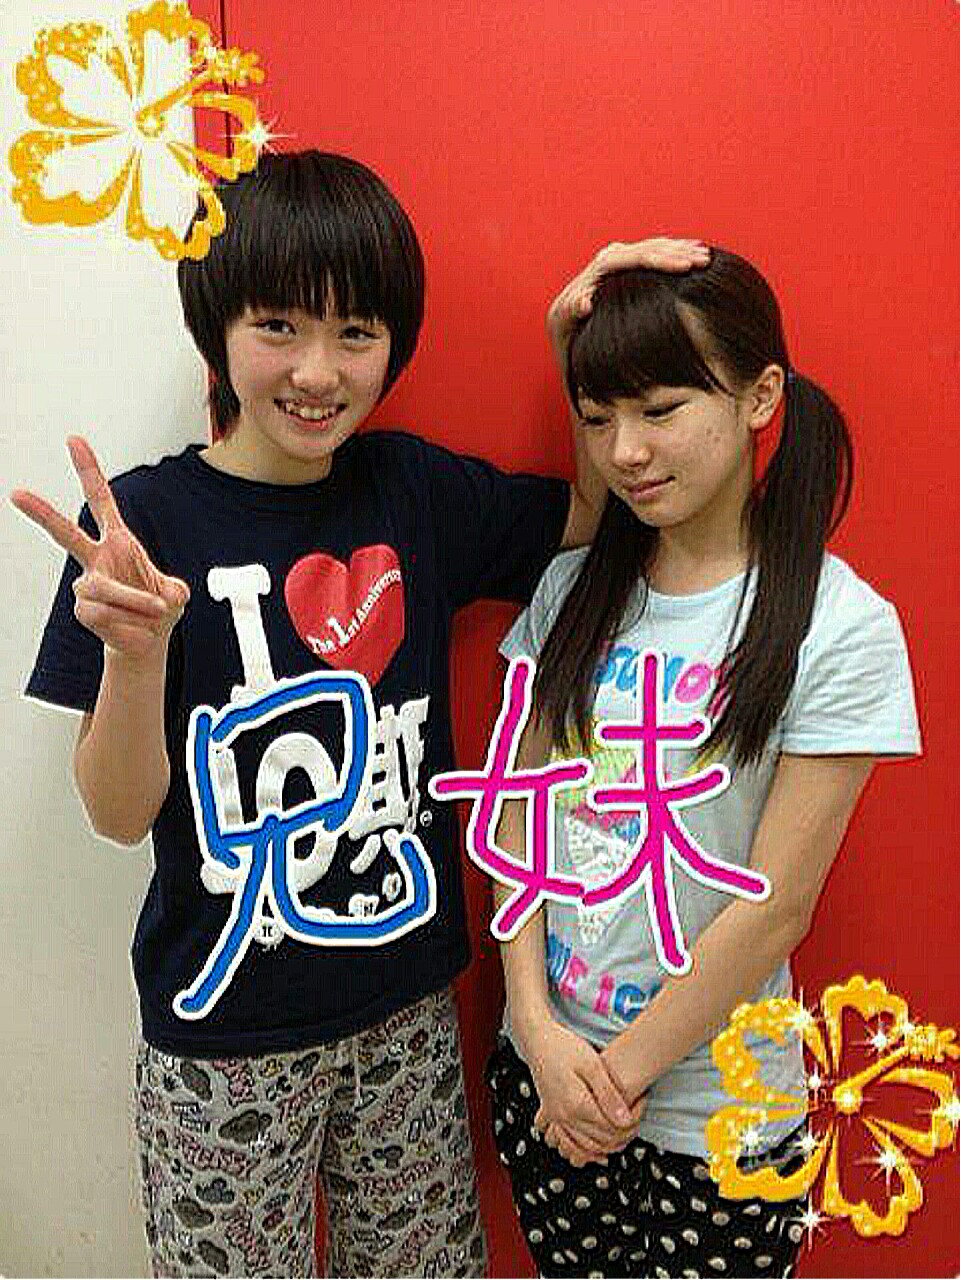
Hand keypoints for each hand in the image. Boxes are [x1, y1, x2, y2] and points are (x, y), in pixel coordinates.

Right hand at [11, 437, 188, 660]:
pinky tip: (135, 624)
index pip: (100, 499)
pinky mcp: (84, 609)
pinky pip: (103, 612)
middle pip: (66, 534)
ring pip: (101, 588)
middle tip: (16, 494)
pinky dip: (128, 620)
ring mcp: (88, 584)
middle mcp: (98, 558)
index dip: (89, 471)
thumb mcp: (178, 595)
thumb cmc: (159, 609)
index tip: (74, 441)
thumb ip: (174, 592)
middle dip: (42, 514)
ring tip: (155, 611)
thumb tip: (165, 598)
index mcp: (119, 540)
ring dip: (135, 601)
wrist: (149, 639)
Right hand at [516, 1016, 645, 1166]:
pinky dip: (587, 1147)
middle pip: (600, 1140)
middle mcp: (565, 1116)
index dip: (631, 1122)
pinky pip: (571, 1142)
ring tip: (624, 1129)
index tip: (642, 1104)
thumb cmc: (564, 1047)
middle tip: (637, 1117)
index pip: (611, 1128)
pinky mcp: (553, 1116)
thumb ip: (609, 1094)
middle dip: (623, 1134)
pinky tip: (600, 1142)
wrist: (538, 1041)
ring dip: (607, 1144)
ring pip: (586, 1145)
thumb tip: (626, 1120)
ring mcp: (557, 1118)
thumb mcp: (592, 1064)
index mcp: (577, 1104)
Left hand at [547, 237, 710, 356]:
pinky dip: (675, 250)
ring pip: (656, 246)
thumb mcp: (567, 320)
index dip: (664, 261)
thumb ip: (574, 309)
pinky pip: (655, 250)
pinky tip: (693, 250)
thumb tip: (584, 302)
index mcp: (602, 266)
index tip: (687, 268)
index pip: (638, 257)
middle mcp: (612, 254)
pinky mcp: (627, 260)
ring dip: (682, 249)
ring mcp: (620, 255)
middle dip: (680, 253)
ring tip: (707, 255)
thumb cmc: (568, 323)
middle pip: (651, 247)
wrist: (565, 317)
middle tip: (705, 260)